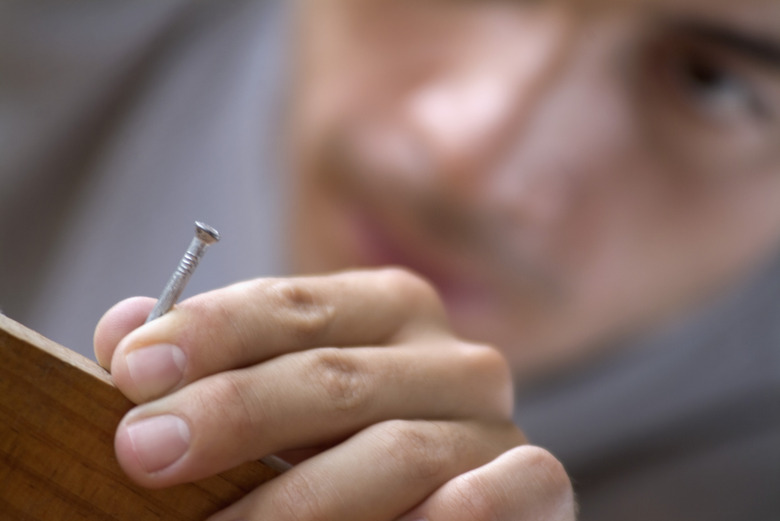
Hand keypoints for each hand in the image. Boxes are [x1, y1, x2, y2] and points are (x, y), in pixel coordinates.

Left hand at [95, 268, 574, 520]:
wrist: (424, 506)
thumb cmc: (339, 455)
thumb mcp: (274, 405)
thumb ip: (212, 366)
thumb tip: (122, 329)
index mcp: (389, 309)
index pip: (295, 304)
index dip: (212, 332)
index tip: (130, 372)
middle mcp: (448, 355)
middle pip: (337, 374)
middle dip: (237, 414)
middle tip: (143, 453)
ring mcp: (493, 421)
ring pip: (398, 449)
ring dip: (299, 502)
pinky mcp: (536, 483)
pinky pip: (498, 492)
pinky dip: (445, 516)